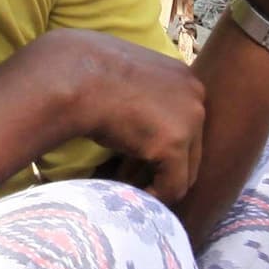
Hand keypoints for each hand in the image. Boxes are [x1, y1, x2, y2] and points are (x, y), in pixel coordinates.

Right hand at [17, 29, 205, 202]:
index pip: (184, 123)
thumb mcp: (125, 77)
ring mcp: (189, 120)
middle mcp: (195, 96)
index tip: (132, 157)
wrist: (72, 76)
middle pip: (190, 147)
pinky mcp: (173, 144)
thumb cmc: (86, 72)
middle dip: (162, 167)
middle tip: (132, 178)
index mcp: (183, 77)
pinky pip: (173, 186)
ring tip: (128, 188)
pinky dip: (154, 196)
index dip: (158, 144)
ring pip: (185, 170)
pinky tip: (130, 196)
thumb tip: (134, 119)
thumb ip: (141, 95)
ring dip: (157, 182)